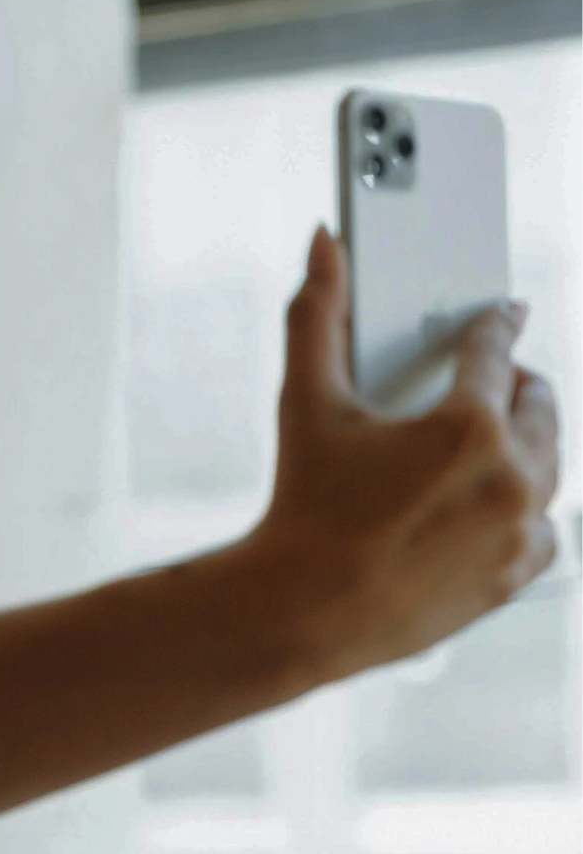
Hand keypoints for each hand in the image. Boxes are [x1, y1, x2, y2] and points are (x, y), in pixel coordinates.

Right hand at [248, 226, 562, 685]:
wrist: (305, 610)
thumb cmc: (304, 502)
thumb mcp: (306, 401)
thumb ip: (316, 313)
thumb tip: (323, 243)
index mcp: (470, 427)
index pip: (497, 353)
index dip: (496, 323)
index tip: (504, 310)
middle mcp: (512, 478)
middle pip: (540, 407)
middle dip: (520, 384)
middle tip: (497, 374)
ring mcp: (522, 532)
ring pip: (549, 465)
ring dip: (526, 442)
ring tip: (493, 432)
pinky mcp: (517, 575)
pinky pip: (544, 526)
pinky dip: (523, 506)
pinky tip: (489, 499)